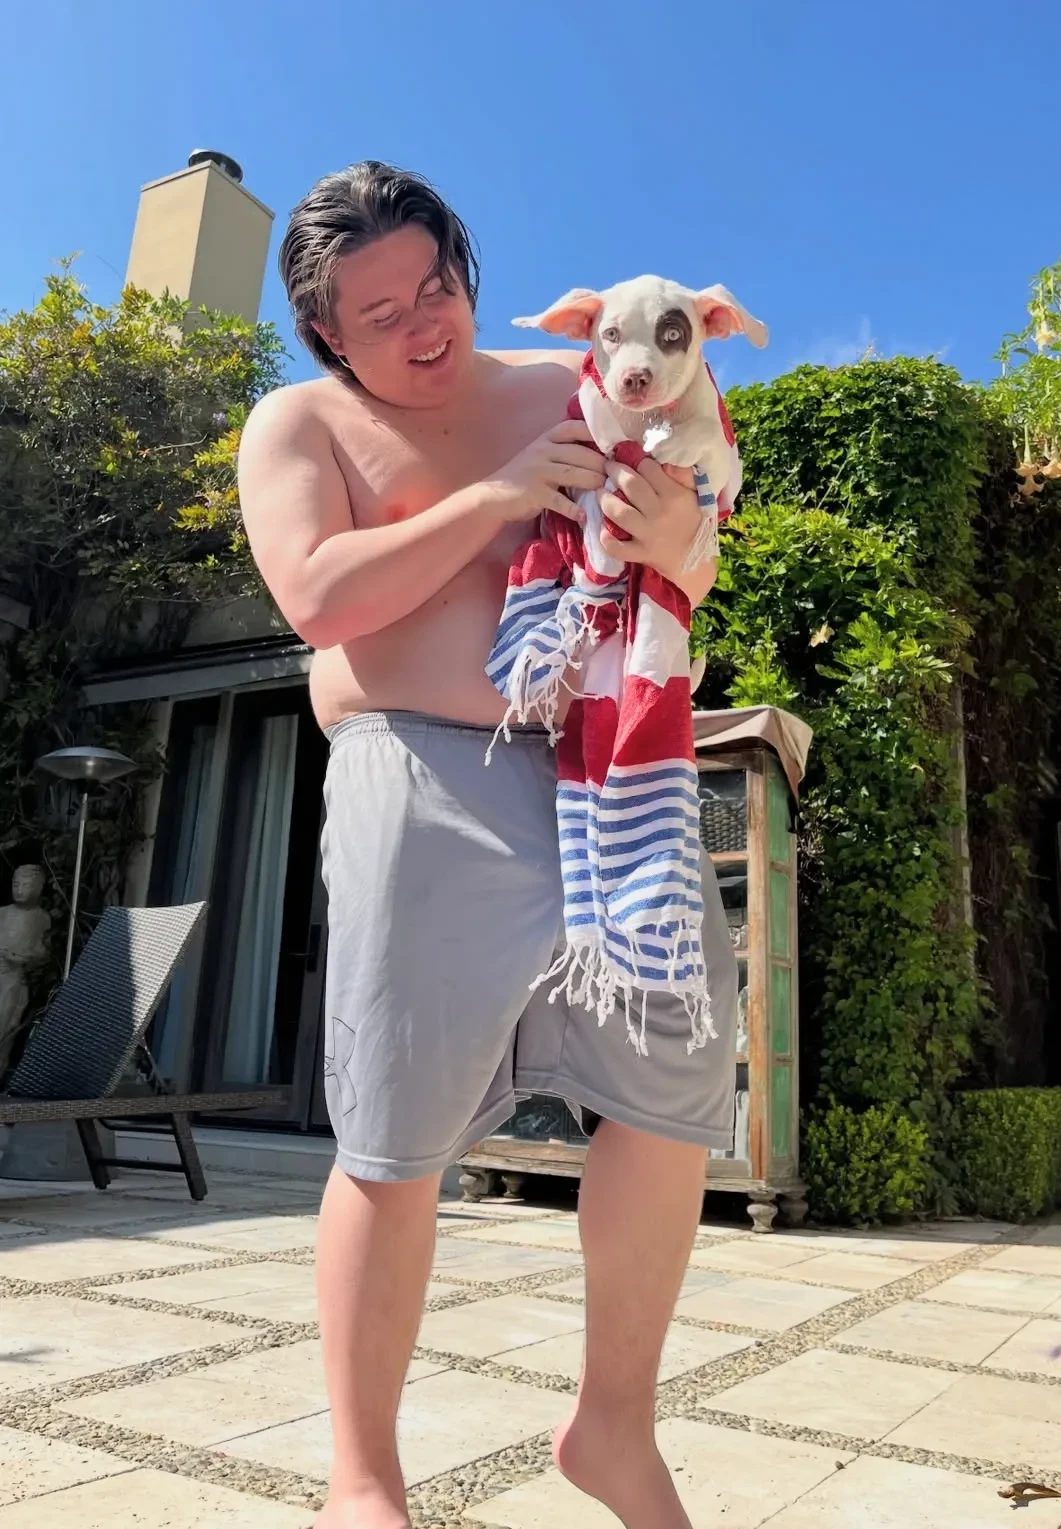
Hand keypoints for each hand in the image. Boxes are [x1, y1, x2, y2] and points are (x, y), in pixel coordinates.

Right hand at [483, 420, 605, 522]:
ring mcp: (538, 472)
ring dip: (593, 482)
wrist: (493, 496)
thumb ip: (563, 454)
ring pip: (573, 473)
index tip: (613, 443)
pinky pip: (559, 501)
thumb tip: (599, 458)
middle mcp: (543, 452)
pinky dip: (574, 509)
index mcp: (546, 440)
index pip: (573, 427)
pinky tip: (584, 516)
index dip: (594, 433)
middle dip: (601, 464)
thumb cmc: (523, 478)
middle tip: (617, 475)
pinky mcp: (534, 493)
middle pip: (580, 453)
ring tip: (607, 492)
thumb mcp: (541, 457)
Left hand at [599, 458, 702, 577]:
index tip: (627, 456)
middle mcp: (659, 513)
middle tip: (608, 466)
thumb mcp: (695, 494)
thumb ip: (683, 474)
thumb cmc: (692, 521)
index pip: (648, 468)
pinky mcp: (640, 553)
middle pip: (631, 485)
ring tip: (600, 492)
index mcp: (674, 495)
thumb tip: (666, 458)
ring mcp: (648, 534)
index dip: (636, 459)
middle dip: (615, 471)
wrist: (694, 559)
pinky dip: (606, 539)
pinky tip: (602, 529)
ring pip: (620, 513)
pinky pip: (617, 548)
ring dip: (605, 500)